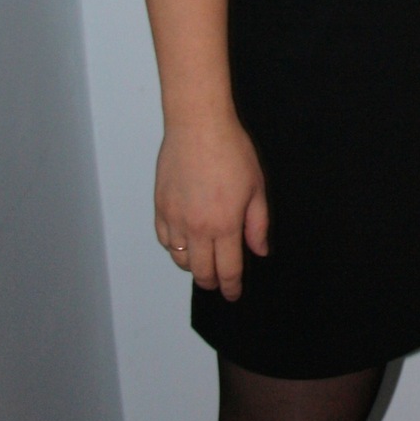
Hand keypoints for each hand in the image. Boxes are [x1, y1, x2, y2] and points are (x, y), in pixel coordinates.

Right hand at [154, 116, 268, 300]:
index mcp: (224, 225)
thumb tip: (259, 251)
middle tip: (219, 284)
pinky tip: (185, 243)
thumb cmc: (231, 150)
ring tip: (204, 262)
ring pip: (180, 259)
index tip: (234, 294)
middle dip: (212, 283)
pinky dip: (174, 248)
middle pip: (201, 272)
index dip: (232, 287)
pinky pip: (164, 240)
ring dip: (193, 266)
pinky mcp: (160, 207)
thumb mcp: (257, 187)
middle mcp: (197, 228)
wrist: (198, 126)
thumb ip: (258, 224)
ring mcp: (175, 219)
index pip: (228, 270)